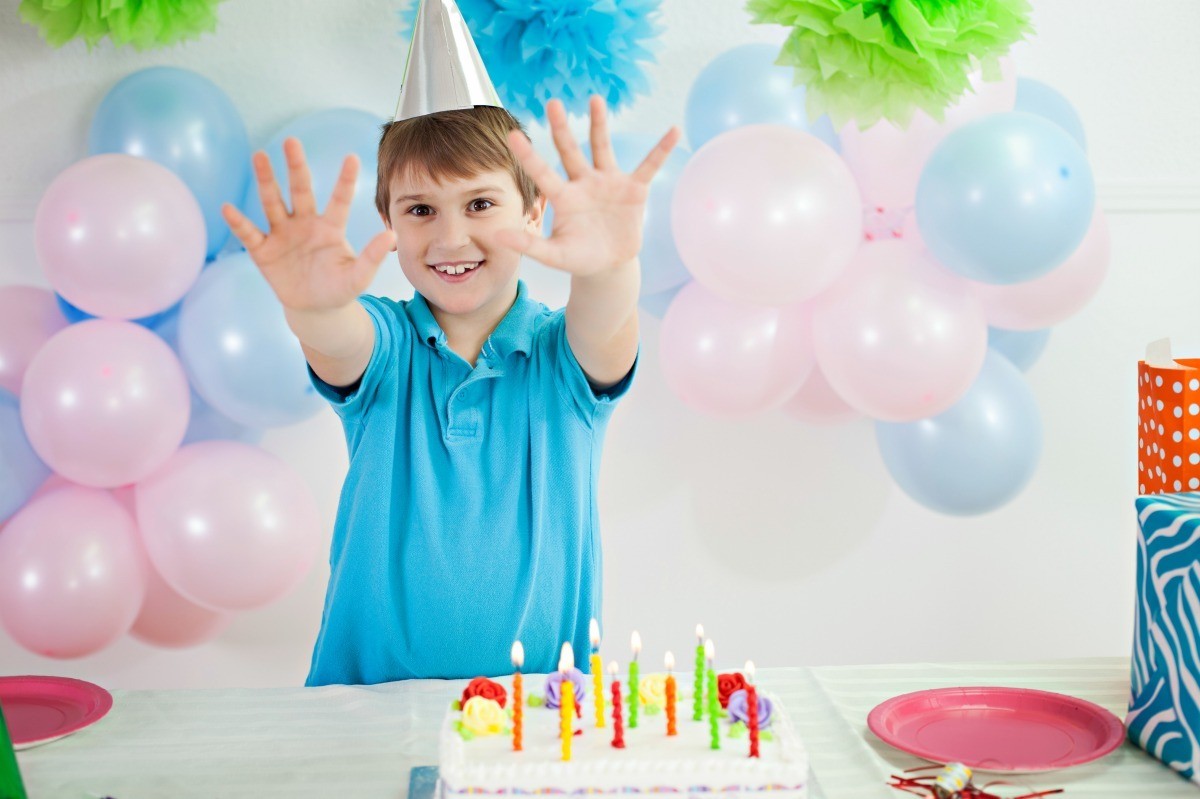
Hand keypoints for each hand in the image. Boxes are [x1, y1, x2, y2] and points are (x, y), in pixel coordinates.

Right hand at [221, 138, 395, 312]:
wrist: (315, 309)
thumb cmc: (338, 288)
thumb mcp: (358, 276)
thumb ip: (372, 256)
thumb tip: (392, 234)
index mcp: (330, 227)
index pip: (340, 200)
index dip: (345, 180)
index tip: (352, 157)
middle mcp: (305, 223)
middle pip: (300, 190)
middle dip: (296, 166)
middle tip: (291, 141)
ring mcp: (282, 234)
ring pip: (272, 202)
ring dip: (265, 181)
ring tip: (259, 155)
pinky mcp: (263, 250)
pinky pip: (249, 233)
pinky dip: (238, 223)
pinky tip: (228, 208)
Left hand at [494, 97, 680, 276]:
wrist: (609, 264)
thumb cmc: (579, 257)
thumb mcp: (554, 255)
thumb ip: (529, 244)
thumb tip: (498, 236)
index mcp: (564, 197)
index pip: (543, 173)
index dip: (528, 155)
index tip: (512, 135)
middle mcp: (583, 183)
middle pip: (570, 151)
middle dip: (561, 128)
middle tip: (552, 103)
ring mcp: (608, 182)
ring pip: (602, 148)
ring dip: (599, 125)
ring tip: (595, 100)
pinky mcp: (633, 189)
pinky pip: (649, 165)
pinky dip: (661, 150)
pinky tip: (673, 131)